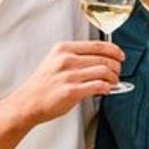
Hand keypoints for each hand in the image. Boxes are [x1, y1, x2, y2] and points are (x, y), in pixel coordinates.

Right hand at [0, 40, 122, 148]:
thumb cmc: (43, 84)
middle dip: (116, 66)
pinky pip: (98, 86)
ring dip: (114, 78)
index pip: (97, 45)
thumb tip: (100, 58)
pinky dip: (107, 87)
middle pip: (103, 58)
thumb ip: (75, 57)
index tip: (120, 55)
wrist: (28, 102)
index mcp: (63, 49)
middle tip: (117, 72)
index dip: (113, 50)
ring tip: (113, 82)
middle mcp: (66, 60)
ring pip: (104, 71)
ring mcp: (69, 75)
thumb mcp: (55, 61)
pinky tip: (106, 90)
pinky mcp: (71, 91)